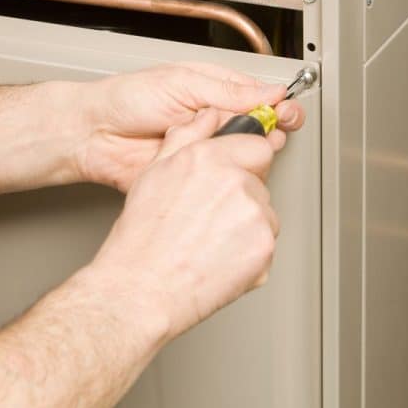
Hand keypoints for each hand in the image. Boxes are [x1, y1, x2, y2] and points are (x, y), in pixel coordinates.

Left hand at [72, 63, 304, 191]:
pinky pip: (221, 178)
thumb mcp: (183, 84)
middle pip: (258, 127)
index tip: (287, 112)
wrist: (94, 135)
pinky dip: (229, 176)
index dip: (278, 105)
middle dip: (272, 129)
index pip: (259, 96)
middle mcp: (214, 120)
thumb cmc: (128, 100)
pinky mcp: (195, 174)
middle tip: (275, 130)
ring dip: (252, 152)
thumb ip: (228, 91)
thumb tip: (269, 91)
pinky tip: (230, 167)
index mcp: (214, 91)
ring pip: (244, 155)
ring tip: (249, 146)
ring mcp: (206, 148)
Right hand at [89, 107, 280, 338]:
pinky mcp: (265, 247)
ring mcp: (255, 215)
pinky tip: (219, 259)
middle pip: (260, 183)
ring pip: (265, 215)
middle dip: (242, 198)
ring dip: (246, 227)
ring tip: (210, 243)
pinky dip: (250, 254)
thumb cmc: (142, 239)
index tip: (234, 177)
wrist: (141, 289)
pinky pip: (266, 245)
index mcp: (209, 159)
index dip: (244, 163)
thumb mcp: (154, 173)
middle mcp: (236, 182)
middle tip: (209, 220)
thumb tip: (207, 117)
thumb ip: (187, 137)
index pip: (256, 146)